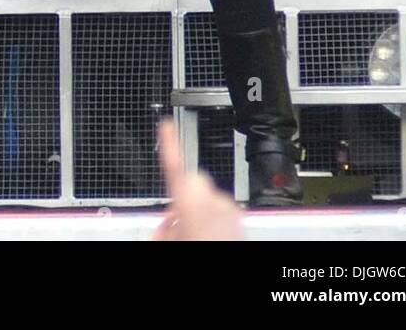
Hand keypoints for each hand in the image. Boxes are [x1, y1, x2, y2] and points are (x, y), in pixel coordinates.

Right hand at [152, 118, 244, 240]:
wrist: (231, 284)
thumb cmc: (197, 246)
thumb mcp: (163, 240)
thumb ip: (165, 222)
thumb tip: (169, 214)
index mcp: (191, 208)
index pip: (176, 167)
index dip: (170, 143)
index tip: (166, 122)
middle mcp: (216, 206)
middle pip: (195, 181)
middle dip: (185, 194)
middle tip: (178, 222)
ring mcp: (233, 214)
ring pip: (210, 195)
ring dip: (202, 208)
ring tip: (197, 234)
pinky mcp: (243, 223)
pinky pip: (224, 209)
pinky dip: (216, 218)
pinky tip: (211, 235)